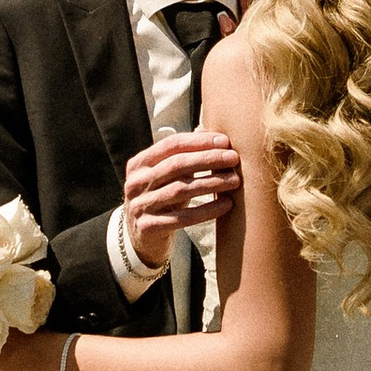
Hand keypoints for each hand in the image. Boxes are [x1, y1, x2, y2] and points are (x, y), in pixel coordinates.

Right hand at [121, 129, 241, 273]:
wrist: (141, 238)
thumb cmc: (161, 198)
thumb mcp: (166, 175)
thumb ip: (184, 155)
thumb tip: (211, 133)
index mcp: (139, 164)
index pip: (171, 145)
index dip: (199, 141)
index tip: (225, 141)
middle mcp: (135, 183)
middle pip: (176, 165)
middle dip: (208, 159)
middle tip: (233, 158)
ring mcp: (140, 206)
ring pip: (181, 190)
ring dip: (211, 183)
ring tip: (235, 180)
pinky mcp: (148, 228)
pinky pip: (183, 218)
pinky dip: (207, 210)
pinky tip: (226, 204)